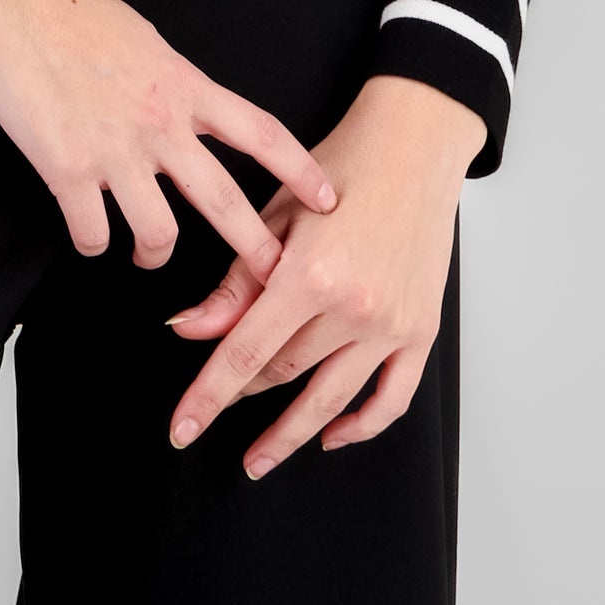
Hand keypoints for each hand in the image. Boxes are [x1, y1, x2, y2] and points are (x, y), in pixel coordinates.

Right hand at [0, 0, 337, 285]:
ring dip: (154, 257)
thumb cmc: (73, 11)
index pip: (260, 133)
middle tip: (272, 279)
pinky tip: (89, 236)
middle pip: (222, 201)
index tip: (326, 198)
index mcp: (184, 86)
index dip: (299, 170)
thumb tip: (184, 104)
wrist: (13, 1)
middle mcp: (159, 124)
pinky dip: (92, 244)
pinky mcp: (65, 169)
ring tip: (147, 259)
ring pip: (156, 235)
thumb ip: (172, 81)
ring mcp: (113, 151)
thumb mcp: (146, 40)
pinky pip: (91, 234)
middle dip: (254, 249)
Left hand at [162, 73, 486, 474]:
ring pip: (331, 399)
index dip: (208, 396)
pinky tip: (332, 436)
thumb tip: (190, 329)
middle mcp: (355, 306)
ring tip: (261, 458)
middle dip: (241, 400)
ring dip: (292, 434)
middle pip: (283, 374)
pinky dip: (362, 426)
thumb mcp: (278, 215)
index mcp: (310, 274)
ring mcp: (393, 324)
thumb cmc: (345, 168)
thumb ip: (235, 282)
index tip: (182, 428)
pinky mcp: (422, 329)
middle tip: (210, 416)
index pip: (245, 353)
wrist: (415, 146)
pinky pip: (392, 397)